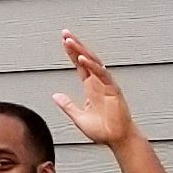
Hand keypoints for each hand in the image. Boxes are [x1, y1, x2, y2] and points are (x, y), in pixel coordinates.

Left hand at [54, 31, 137, 147]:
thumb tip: (55, 95)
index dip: (72, 53)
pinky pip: (102, 75)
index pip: (80, 65)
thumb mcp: (78, 117)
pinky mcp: (113, 90)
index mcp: (91, 86)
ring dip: (82, 51)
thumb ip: (67, 105)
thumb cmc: (102, 130)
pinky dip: (92, 66)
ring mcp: (106, 84)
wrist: (117, 140)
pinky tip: (82, 59)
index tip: (65, 40)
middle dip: (76, 46)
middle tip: (65, 33)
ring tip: (70, 41)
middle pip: (86, 59)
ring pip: (93, 63)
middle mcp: (98, 82)